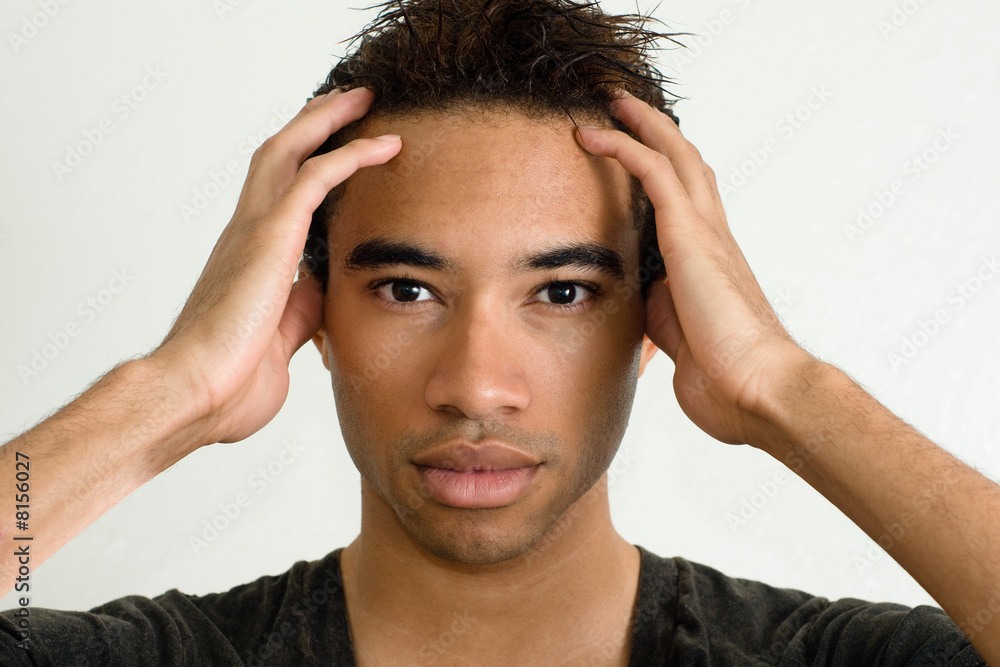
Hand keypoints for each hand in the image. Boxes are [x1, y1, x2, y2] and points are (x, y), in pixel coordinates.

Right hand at [151, 87, 401, 445]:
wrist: (195, 398)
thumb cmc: (229, 386)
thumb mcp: (281, 341)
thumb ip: (301, 312)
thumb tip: (322, 295)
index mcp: (249, 259)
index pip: (278, 193)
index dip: (307, 165)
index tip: (340, 151)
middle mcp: (246, 234)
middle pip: (278, 155)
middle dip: (314, 123)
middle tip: (351, 102)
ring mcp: (254, 231)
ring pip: (289, 150)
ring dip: (327, 119)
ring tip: (364, 99)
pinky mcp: (269, 238)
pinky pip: (315, 178)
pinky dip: (350, 155)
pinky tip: (383, 145)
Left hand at [574, 92, 812, 444]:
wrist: (756, 391)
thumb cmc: (724, 378)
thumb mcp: (677, 336)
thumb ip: (659, 311)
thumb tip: (640, 304)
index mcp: (709, 261)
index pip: (688, 199)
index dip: (664, 170)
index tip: (634, 153)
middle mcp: (712, 236)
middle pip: (687, 163)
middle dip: (654, 131)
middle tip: (622, 107)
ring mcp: (705, 232)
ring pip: (675, 155)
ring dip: (641, 123)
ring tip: (610, 100)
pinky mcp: (691, 235)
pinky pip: (654, 173)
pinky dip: (624, 147)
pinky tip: (595, 133)